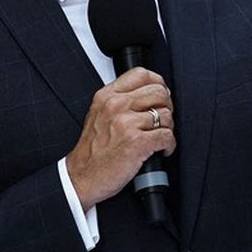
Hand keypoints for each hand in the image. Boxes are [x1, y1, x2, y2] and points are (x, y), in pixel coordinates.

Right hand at [66, 67, 175, 211]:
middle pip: (159, 92)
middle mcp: (116, 106)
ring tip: (159, 137)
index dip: (158, 83)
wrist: (81, 177)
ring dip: (168, 128)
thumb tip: (148, 93)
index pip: (141, 74)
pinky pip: (167, 136)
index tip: (160, 94)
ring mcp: (126, 123)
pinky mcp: (137, 142)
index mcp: (107, 96)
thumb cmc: (92, 150)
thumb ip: (119, 100)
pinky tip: (161, 149)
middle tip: (163, 119)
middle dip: (167, 106)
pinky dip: (169, 145)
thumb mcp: (98, 114)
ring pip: (165, 115)